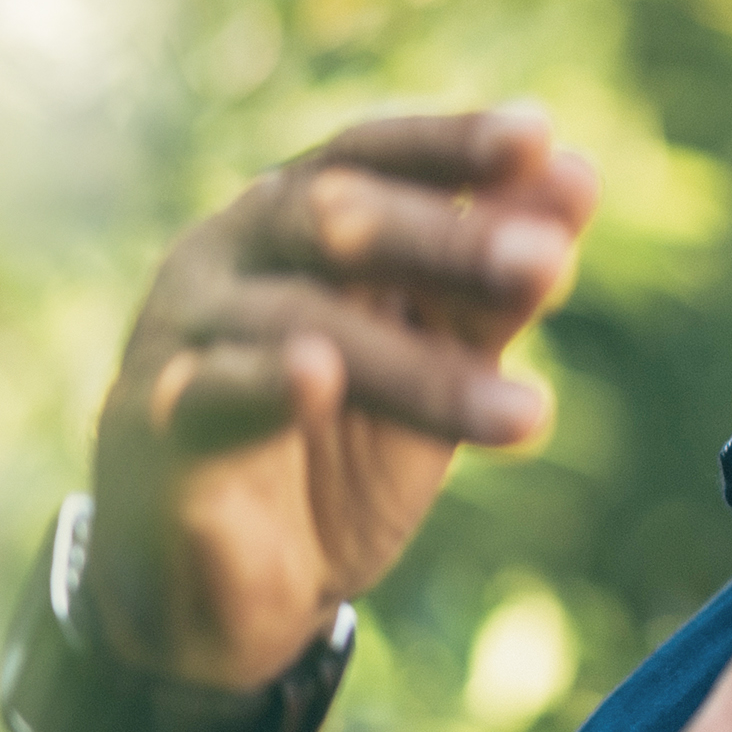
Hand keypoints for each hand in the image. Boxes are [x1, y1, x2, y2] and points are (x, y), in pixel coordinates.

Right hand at [80, 110, 596, 690]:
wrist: (222, 592)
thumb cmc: (332, 450)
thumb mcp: (431, 363)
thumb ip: (491, 287)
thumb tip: (579, 177)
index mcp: (289, 218)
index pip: (368, 156)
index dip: (448, 144)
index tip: (538, 139)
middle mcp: (227, 253)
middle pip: (333, 219)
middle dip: (448, 242)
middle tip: (547, 264)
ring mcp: (181, 331)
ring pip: (299, 321)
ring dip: (419, 368)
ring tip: (525, 415)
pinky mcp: (152, 424)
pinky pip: (211, 391)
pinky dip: (267, 382)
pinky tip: (320, 379)